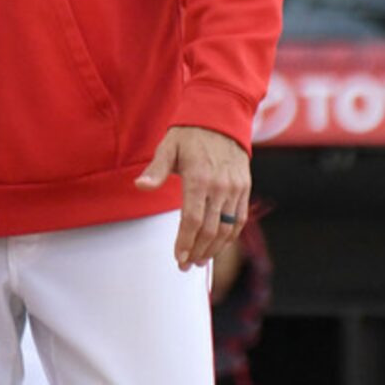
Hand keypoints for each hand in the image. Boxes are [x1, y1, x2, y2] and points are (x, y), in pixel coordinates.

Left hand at [135, 124, 250, 269]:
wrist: (220, 119)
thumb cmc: (189, 135)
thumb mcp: (168, 147)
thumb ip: (156, 170)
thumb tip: (140, 185)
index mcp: (199, 178)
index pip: (192, 219)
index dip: (185, 242)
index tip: (177, 258)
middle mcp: (220, 186)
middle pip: (210, 229)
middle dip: (197, 251)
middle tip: (185, 265)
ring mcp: (235, 189)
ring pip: (227, 229)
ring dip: (213, 249)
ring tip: (199, 261)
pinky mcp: (244, 189)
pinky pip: (239, 220)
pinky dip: (229, 237)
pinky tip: (217, 246)